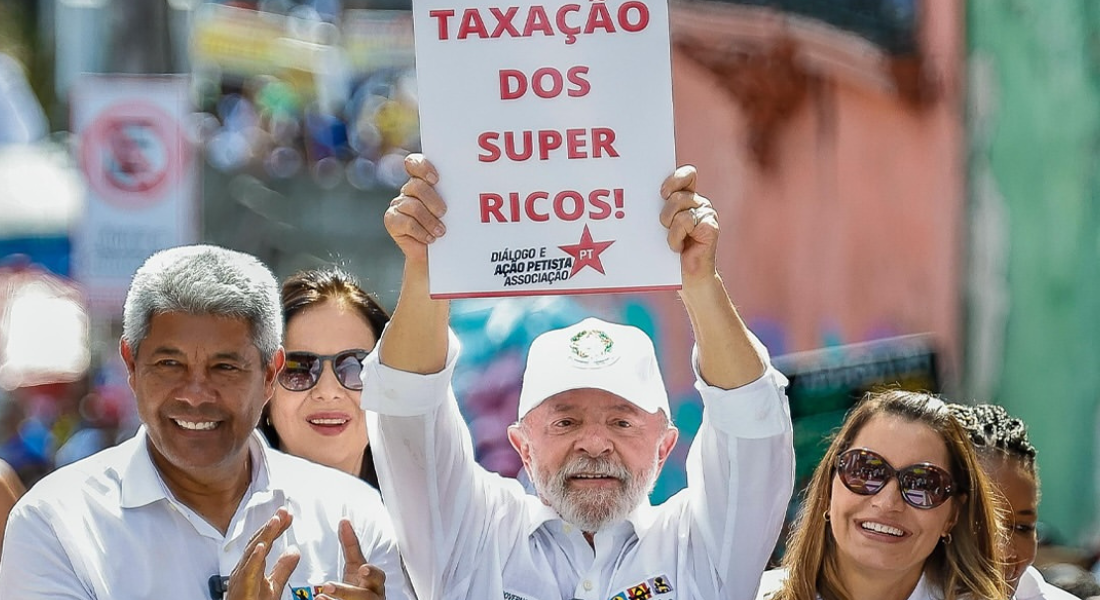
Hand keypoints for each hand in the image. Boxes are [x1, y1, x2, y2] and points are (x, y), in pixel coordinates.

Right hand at [227, 508, 300, 599]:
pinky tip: (262, 546)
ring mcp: (242, 577)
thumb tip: (294, 550)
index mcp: (253, 566)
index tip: (287, 516)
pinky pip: (248, 571)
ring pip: (253, 552)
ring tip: (275, 522)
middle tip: (283, 511)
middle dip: (271, 526)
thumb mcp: (274, 585)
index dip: (276, 528)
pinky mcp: (243, 588)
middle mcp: (245, 569)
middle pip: (258, 542)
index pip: (265, 542)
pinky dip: (255, 558)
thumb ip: (283, 567)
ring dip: (265, 536)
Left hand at [313, 519, 385, 599]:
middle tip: (328, 586)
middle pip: (367, 596)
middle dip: (350, 591)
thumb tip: (344, 521)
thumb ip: (351, 545)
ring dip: (339, 598)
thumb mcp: (355, 564)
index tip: (362, 569)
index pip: (377, 576)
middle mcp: (373, 595)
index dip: (372, 573)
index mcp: (374, 582)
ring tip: (320, 594)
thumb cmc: (360, 585)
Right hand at [385, 154, 446, 266]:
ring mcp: (398, 205)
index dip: (422, 167)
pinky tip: (430, 238)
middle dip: (432, 200)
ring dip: (429, 220)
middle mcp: (408, 190)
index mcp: (422, 180)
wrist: (436, 254)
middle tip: (444, 213)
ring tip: (440, 232)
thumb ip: (454, 196)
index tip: (436, 179)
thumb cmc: (450, 227)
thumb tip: (474, 191)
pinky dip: (420, 232)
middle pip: (416, 185)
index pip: (414, 163)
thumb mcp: (455, 210)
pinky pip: (406, 223)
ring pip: (412, 205)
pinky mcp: (392, 221)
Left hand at [659, 165, 717, 279]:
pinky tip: (679, 248)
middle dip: (665, 212)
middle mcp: (698, 203)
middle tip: (664, 227)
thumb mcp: (661, 226)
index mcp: (687, 198)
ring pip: (680, 207)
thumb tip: (637, 197)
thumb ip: (658, 208)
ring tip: (673, 241)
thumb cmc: (669, 251)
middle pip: (678, 194)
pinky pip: (686, 221)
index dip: (674, 180)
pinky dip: (676, 237)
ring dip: (669, 227)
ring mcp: (707, 214)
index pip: (687, 175)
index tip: (662, 193)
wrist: (687, 277)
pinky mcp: (710, 227)